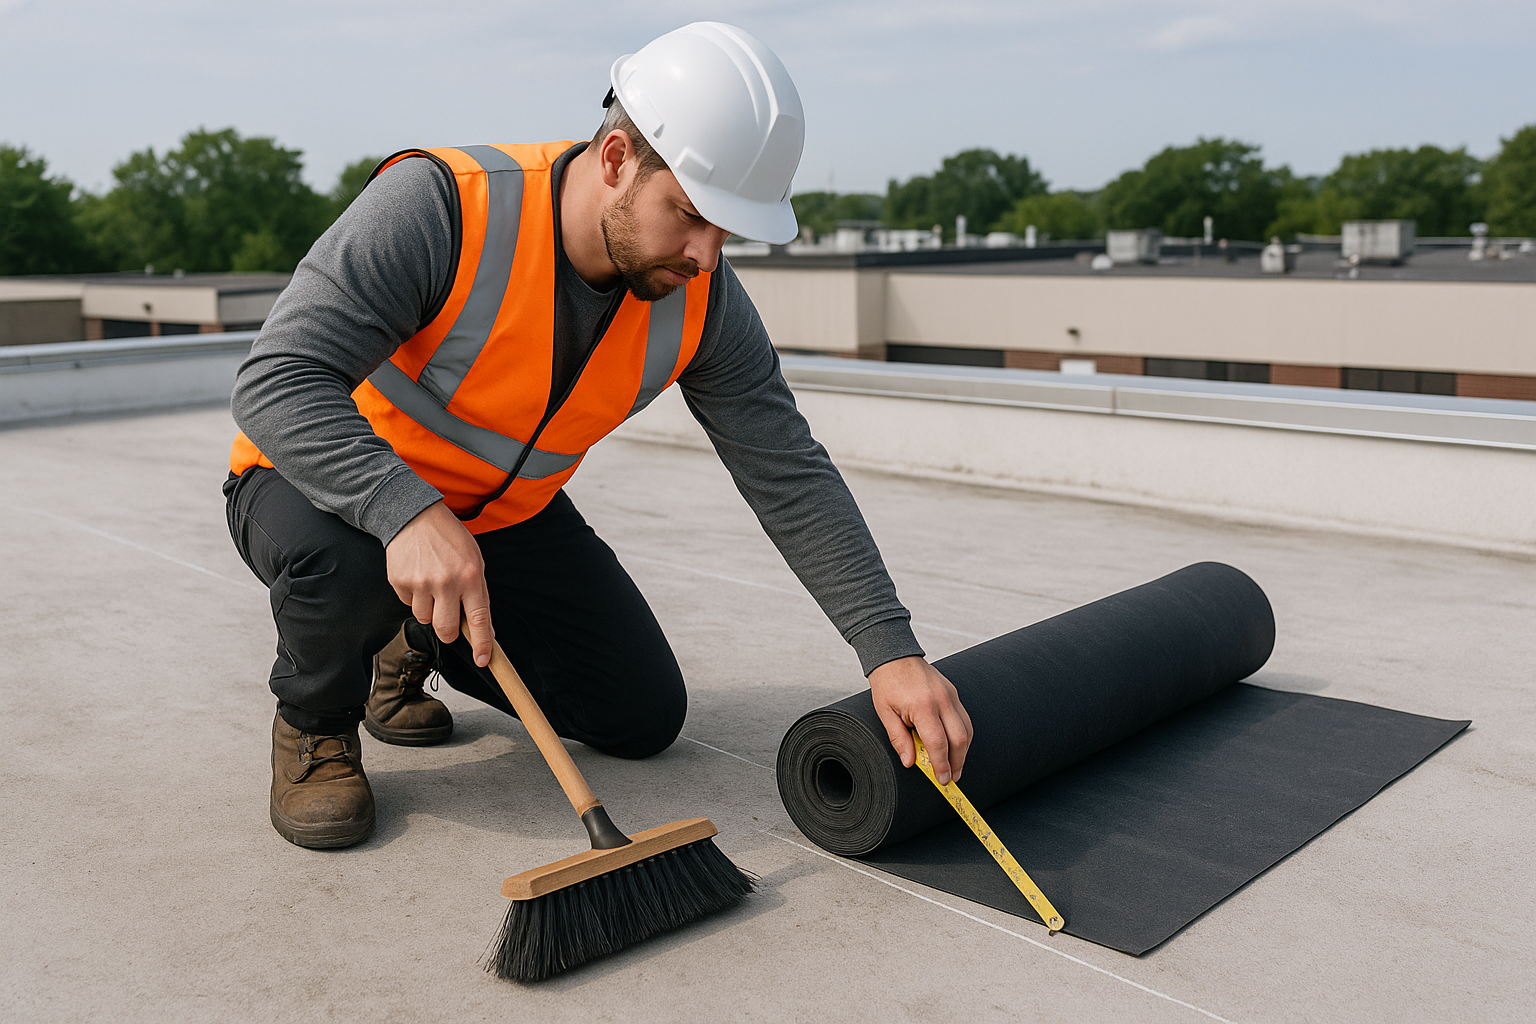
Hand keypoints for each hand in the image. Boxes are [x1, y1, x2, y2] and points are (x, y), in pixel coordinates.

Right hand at [384, 501, 493, 666]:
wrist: (413, 516)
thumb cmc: (449, 539)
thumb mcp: (473, 560)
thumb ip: (478, 593)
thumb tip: (482, 628)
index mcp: (470, 576)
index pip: (478, 619)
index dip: (482, 644)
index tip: (483, 660)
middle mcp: (446, 582)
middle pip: (446, 630)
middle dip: (449, 632)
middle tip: (449, 621)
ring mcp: (420, 583)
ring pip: (425, 620)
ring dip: (430, 610)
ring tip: (432, 585)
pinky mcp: (400, 582)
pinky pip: (409, 605)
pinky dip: (414, 597)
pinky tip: (418, 576)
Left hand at [868, 656, 972, 784]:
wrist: (895, 656)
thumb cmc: (888, 683)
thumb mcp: (885, 713)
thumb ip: (899, 739)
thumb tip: (910, 763)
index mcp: (922, 706)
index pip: (938, 743)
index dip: (941, 765)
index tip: (942, 779)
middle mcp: (942, 700)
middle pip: (959, 739)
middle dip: (957, 762)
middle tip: (951, 778)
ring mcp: (951, 695)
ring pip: (967, 729)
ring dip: (963, 751)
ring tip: (954, 766)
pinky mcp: (954, 692)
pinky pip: (964, 718)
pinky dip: (963, 735)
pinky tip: (955, 746)